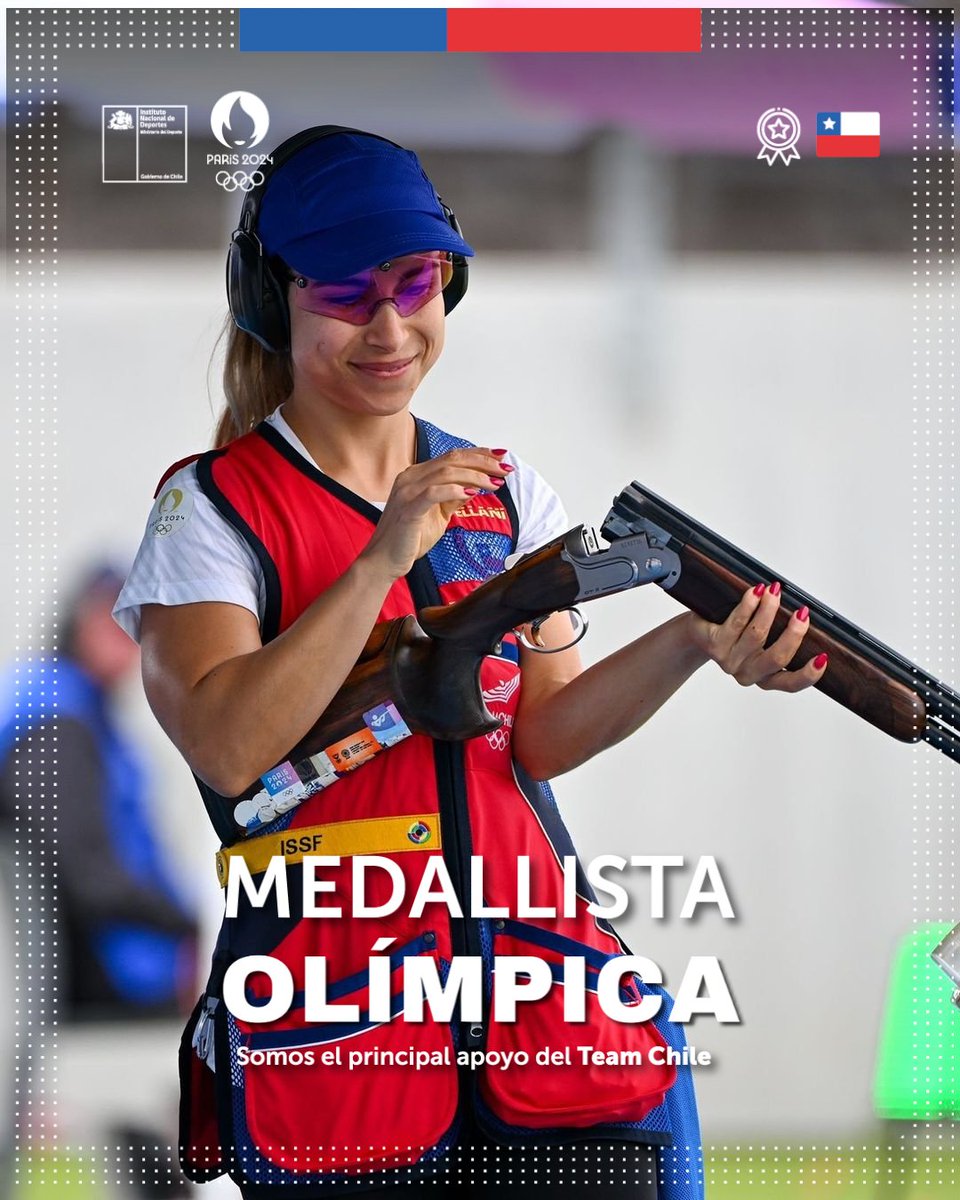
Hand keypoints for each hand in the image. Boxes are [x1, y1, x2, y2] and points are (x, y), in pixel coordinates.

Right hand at [360, 447, 510, 579]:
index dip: (479, 454)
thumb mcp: (440, 514)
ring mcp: (407, 491)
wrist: (384, 561)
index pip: (452, 456)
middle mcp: (410, 477)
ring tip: (495, 483)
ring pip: (447, 472)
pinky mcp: (408, 508)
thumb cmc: (410, 539)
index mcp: (417, 475)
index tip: (501, 457)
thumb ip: (455, 498)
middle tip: (505, 469)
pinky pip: (434, 492)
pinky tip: (473, 493)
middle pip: (453, 459)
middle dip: (483, 462)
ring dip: (476, 476)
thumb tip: (477, 485)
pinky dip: (455, 490)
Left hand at [686, 582, 827, 691]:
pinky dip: (748, 605)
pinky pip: (736, 623)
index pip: (791, 684)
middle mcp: (747, 673)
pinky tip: (756, 592)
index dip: (809, 674)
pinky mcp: (715, 645)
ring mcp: (730, 661)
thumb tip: (805, 616)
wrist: (697, 635)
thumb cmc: (736, 635)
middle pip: (776, 658)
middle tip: (803, 613)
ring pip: (756, 636)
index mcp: (765, 677)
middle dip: (794, 634)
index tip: (823, 657)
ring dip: (769, 611)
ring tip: (776, 592)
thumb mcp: (764, 641)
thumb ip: (783, 636)